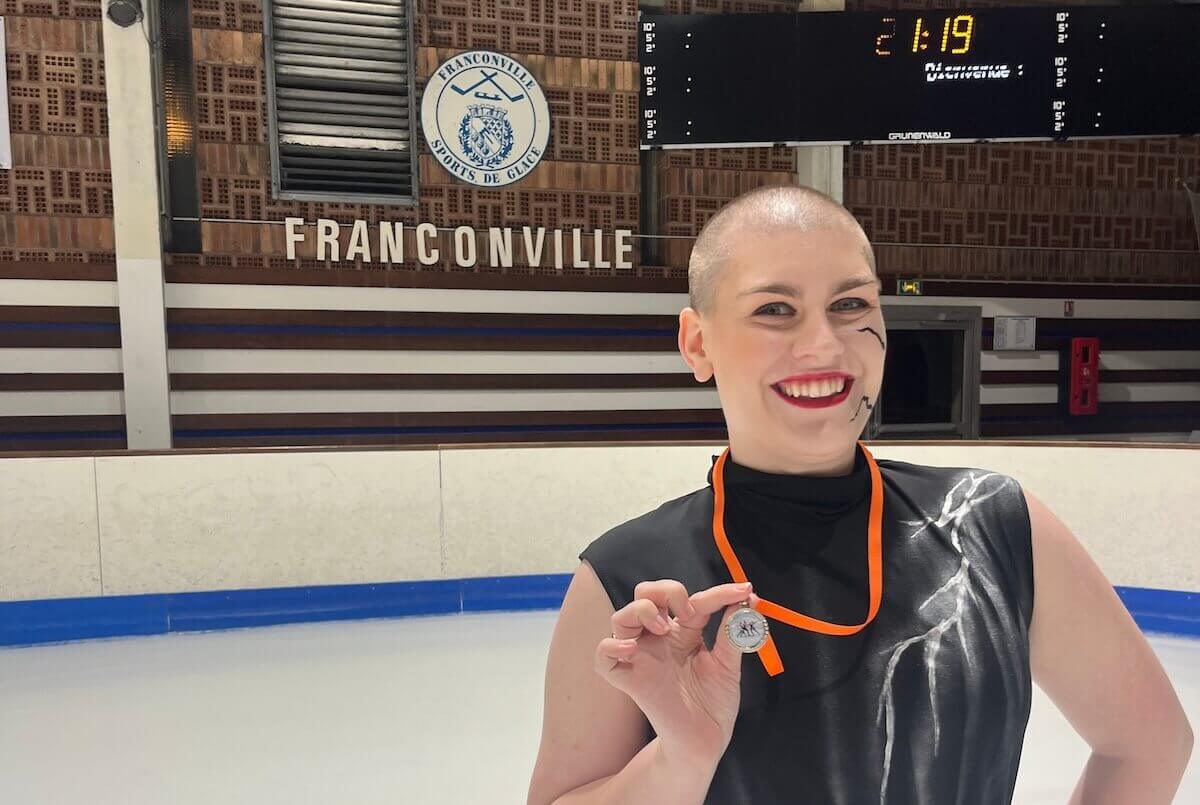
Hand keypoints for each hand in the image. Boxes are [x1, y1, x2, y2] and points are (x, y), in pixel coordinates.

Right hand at [594, 580, 756, 764]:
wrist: (707, 740)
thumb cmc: (714, 703)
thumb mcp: (729, 663)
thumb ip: (733, 631)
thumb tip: (747, 598)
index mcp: (682, 632)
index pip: (691, 599)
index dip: (717, 593)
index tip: (743, 591)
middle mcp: (658, 640)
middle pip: (644, 594)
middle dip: (665, 590)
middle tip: (688, 612)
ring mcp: (641, 658)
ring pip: (620, 617)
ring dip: (640, 611)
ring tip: (662, 627)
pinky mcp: (630, 680)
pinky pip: (604, 657)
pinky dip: (612, 646)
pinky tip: (632, 649)